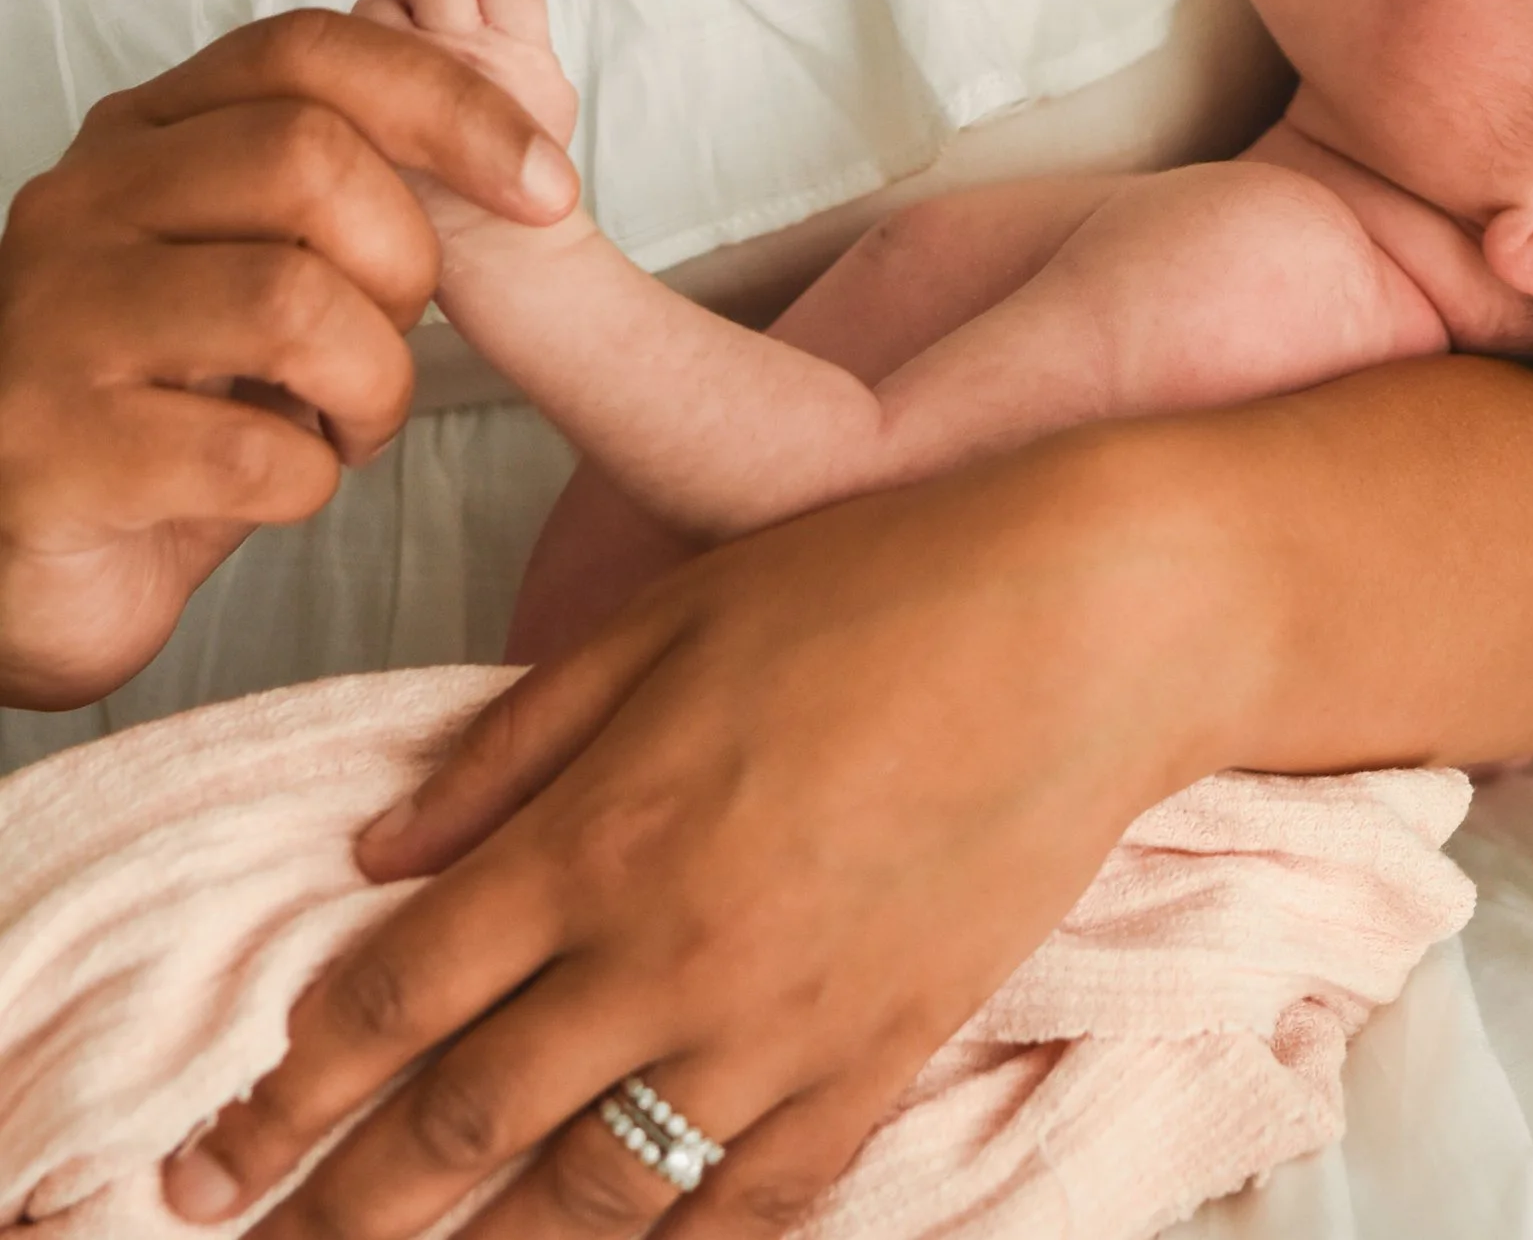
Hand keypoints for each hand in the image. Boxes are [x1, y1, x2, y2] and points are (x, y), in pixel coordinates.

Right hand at [0, 8, 579, 707]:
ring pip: (293, 302)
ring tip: (353, 418)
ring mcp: (53, 322)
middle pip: (311, 160)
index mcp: (143, 132)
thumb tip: (516, 155)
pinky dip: (314, 478)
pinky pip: (253, 451)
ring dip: (375, 381)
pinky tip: (287, 482)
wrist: (31, 558)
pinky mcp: (51, 453)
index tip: (549, 188)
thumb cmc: (179, 393)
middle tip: (396, 337)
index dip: (452, 107)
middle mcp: (82, 201)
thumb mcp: (253, 257)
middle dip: (407, 262)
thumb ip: (338, 183)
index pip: (309, 51)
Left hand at [163, 432, 1246, 1239]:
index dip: (283, 1094)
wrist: (1090, 623)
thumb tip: (375, 854)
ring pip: (589, 1201)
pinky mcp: (880, 1063)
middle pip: (459, 1130)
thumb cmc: (877, 584)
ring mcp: (778, 1030)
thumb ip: (510, 742)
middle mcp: (668, 956)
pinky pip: (751, 1207)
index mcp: (598, 833)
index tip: (213, 1155)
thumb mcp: (667, 617)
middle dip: (334, 1211)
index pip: (392, 1003)